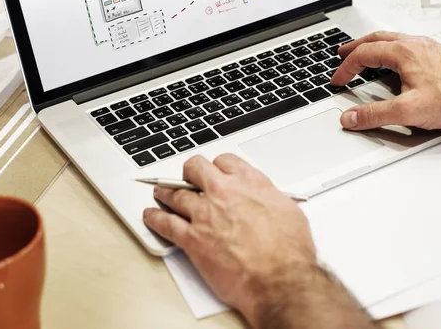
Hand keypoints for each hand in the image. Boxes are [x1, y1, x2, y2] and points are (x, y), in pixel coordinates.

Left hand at [143, 154, 316, 326]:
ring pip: (176, 194)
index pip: (225, 161)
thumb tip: (266, 199)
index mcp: (249, 182)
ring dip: (166, 192)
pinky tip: (151, 216)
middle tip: (186, 176)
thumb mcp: (288, 211)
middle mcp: (224, 192)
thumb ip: (270, 198)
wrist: (279, 279)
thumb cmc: (289, 251)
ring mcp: (205, 214)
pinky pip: (166, 224)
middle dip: (189, 171)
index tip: (215, 171)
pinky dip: (155, 219)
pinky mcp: (192, 239)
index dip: (218, 166)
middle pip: (195, 168)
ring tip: (160, 191)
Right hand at [332, 32, 440, 138]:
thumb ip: (374, 115)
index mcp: (403, 51)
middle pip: (376, 39)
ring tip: (365, 53)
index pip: (363, 54)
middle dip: (355, 47)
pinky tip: (395, 61)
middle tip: (342, 53)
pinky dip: (391, 49)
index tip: (338, 80)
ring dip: (373, 45)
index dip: (346, 68)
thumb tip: (350, 117)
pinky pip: (407, 44)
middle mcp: (415, 44)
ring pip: (392, 39)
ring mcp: (427, 47)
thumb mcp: (408, 111)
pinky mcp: (437, 54)